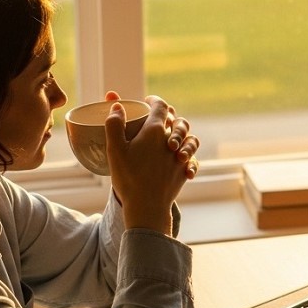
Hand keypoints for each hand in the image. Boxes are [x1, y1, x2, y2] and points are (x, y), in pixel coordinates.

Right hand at [103, 92, 200, 233]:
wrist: (147, 207)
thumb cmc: (129, 177)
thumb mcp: (115, 149)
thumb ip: (114, 125)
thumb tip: (117, 106)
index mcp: (155, 130)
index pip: (160, 106)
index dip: (154, 100)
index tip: (147, 101)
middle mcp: (172, 141)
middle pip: (177, 120)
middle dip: (169, 117)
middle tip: (157, 122)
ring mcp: (180, 157)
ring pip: (190, 139)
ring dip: (183, 137)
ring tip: (172, 142)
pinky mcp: (184, 172)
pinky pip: (193, 159)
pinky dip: (188, 157)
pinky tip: (179, 161)